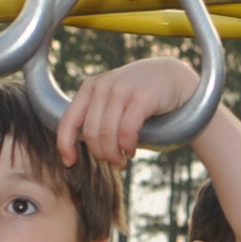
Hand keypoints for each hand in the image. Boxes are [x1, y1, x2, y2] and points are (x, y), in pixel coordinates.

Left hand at [55, 55, 200, 169]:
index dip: (64, 145)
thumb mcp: (112, 103)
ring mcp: (122, 89)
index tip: (69, 163)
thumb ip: (95, 120)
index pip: (68, 120)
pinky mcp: (142, 96)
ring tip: (122, 160)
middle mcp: (103, 86)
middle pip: (91, 133)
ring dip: (114, 154)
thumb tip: (71, 153)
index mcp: (90, 87)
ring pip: (107, 134)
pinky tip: (132, 150)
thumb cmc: (140, 99)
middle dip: (101, 154)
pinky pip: (126, 130)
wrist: (175, 78)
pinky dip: (127, 146)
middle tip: (114, 162)